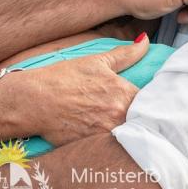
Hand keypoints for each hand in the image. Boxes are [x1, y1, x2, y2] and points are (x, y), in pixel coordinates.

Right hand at [26, 38, 147, 146]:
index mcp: (124, 93)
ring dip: (131, 133)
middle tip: (141, 118)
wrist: (33, 101)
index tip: (154, 103)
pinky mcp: (94, 148)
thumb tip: (144, 40)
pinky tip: (113, 140)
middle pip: (144, 122)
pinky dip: (115, 144)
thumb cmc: (63, 78)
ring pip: (131, 136)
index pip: (153, 102)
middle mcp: (119, 115)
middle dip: (144, 120)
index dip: (154, 103)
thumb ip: (126, 54)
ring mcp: (107, 134)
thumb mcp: (97, 61)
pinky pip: (113, 148)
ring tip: (126, 129)